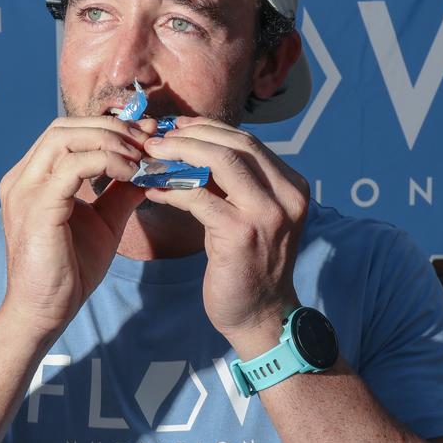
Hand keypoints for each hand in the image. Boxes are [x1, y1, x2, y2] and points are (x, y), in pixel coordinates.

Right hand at [0, 116, 156, 340]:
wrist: (46, 312)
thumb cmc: (70, 270)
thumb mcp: (104, 221)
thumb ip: (120, 191)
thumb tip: (148, 169)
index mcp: (33, 178)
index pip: (67, 131)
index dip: (108, 126)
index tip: (145, 136)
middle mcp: (22, 178)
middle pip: (65, 126)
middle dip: (111, 127)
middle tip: (147, 143)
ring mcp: (25, 191)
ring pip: (66, 137)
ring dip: (111, 140)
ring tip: (140, 158)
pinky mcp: (38, 208)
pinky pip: (73, 166)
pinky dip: (107, 161)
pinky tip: (131, 174)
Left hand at [140, 117, 308, 358]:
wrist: (261, 316)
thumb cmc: (248, 265)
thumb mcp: (248, 215)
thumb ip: (232, 183)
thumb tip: (191, 146)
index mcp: (292, 186)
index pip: (248, 142)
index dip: (208, 128)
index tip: (176, 127)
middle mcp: (288, 195)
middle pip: (236, 144)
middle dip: (190, 135)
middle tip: (155, 137)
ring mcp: (268, 214)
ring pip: (220, 161)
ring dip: (179, 153)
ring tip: (150, 155)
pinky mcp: (242, 233)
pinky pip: (199, 197)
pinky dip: (171, 187)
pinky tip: (152, 189)